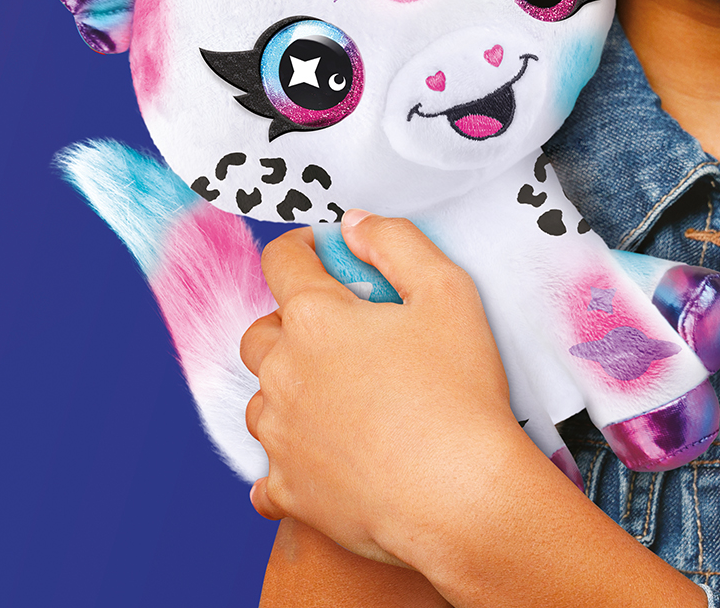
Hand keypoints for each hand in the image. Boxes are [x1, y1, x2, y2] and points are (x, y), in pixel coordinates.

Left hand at [241, 211, 531, 570]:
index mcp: (316, 320)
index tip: (322, 251)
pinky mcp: (289, 492)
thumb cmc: (459, 392)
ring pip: (260, 399)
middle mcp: (284, 375)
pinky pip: (267, 473)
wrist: (460, 495)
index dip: (301, 246)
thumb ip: (397, 242)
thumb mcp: (447, 290)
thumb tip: (355, 224)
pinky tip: (323, 455)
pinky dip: (289, 459)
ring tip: (340, 393)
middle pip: (260, 332)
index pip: (281, 261)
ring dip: (288, 388)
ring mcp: (281, 438)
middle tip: (343, 329)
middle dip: (291, 320)